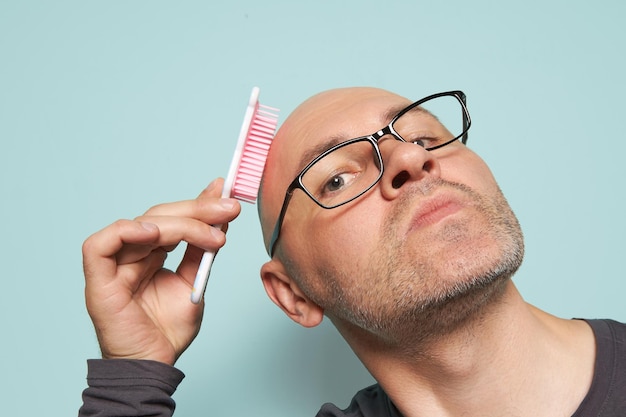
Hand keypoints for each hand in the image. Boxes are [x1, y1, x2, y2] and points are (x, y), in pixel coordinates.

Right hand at [82, 179, 240, 364]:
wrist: (154, 364)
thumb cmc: (168, 329)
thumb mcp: (194, 281)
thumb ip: (201, 249)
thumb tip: (220, 216)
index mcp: (150, 253)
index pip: (173, 219)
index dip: (197, 204)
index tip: (225, 193)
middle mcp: (131, 254)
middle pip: (160, 217)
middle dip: (197, 210)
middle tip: (228, 209)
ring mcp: (113, 265)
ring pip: (140, 225)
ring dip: (179, 223)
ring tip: (211, 233)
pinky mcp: (98, 280)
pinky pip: (99, 245)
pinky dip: (126, 232)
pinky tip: (155, 233)